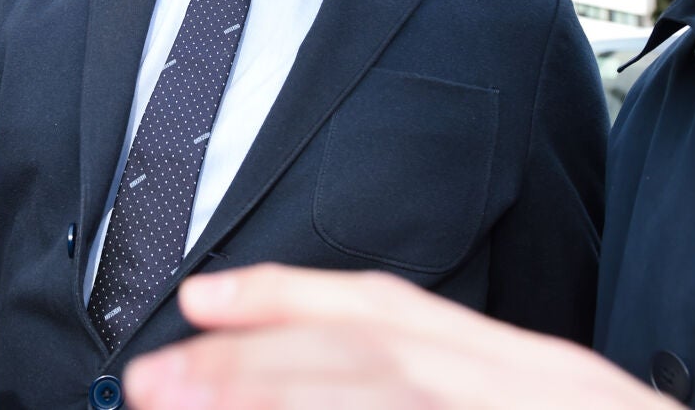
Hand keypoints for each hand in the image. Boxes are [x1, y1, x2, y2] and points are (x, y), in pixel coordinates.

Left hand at [124, 264, 675, 409]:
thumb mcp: (542, 407)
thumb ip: (452, 388)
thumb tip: (337, 373)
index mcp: (533, 373)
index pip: (394, 308)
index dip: (289, 295)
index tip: (203, 298)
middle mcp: (532, 392)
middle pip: (371, 352)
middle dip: (250, 363)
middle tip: (152, 375)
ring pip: (382, 400)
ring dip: (274, 399)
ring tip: (178, 407)